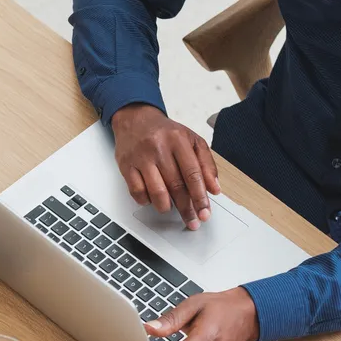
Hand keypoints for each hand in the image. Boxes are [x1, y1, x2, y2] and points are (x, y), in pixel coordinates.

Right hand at [111, 104, 220, 228]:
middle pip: (176, 186)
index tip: (205, 212)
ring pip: (156, 192)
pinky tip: (152, 198)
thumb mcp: (192, 140)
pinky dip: (146, 201)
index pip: (193, 174)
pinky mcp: (126, 165)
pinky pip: (137, 192)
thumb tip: (214, 189)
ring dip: (166, 207)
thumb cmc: (165, 133)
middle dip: (186, 208)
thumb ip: (206, 163)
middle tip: (192, 220)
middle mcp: (159, 147)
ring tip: (171, 208)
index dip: (200, 197)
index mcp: (179, 139)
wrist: (135, 119)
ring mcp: (141, 157)